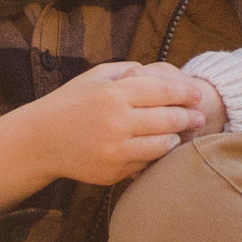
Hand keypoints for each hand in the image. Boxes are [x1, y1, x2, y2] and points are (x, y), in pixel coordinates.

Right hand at [0, 62, 209, 216]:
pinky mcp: (114, 171)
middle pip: (168, 119)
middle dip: (190, 117)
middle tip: (201, 117)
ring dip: (177, 138)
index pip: (163, 91)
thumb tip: (159, 72)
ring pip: (163, 145)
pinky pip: (146, 163)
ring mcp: (116, 150)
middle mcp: (117, 122)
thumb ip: (128, 70)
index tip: (198, 94)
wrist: (40, 140)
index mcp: (114, 93)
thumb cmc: (70, 103)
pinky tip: (162, 148)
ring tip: (182, 133)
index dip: (186, 92)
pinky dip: (157, 155)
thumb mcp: (94, 77)